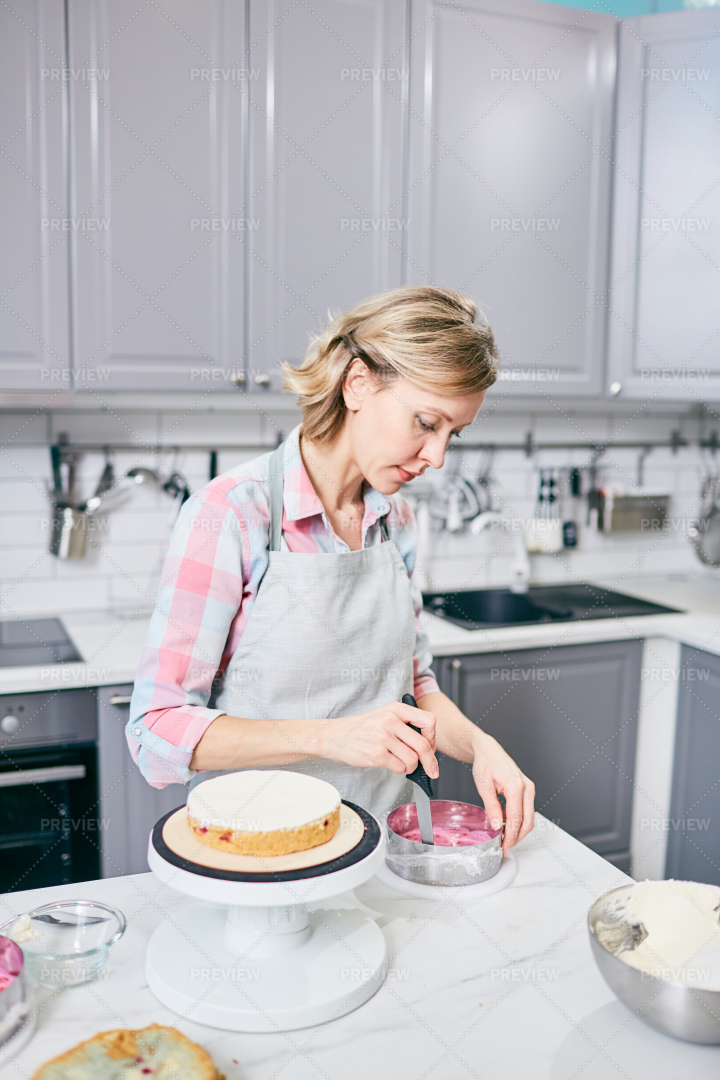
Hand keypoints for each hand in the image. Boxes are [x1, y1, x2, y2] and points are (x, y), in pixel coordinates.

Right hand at [317, 702, 437, 777]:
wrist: (334, 736)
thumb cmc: (361, 729)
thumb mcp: (384, 715)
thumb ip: (404, 724)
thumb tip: (427, 745)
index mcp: (396, 709)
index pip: (429, 721)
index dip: (433, 737)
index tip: (431, 747)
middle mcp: (391, 720)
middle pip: (423, 745)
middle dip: (430, 762)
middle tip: (431, 770)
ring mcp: (383, 737)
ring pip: (413, 759)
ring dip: (411, 767)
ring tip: (402, 764)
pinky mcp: (376, 753)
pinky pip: (400, 768)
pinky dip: (400, 771)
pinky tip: (392, 765)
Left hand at [470, 729, 534, 854]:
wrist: (489, 751)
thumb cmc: (485, 764)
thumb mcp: (483, 786)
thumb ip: (491, 807)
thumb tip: (496, 826)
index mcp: (515, 786)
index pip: (516, 818)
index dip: (510, 836)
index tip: (504, 847)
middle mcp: (527, 788)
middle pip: (527, 821)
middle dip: (517, 838)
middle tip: (504, 847)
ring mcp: (529, 789)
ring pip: (529, 818)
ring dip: (518, 831)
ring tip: (504, 838)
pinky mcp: (528, 790)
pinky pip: (526, 811)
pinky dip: (518, 821)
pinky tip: (506, 825)